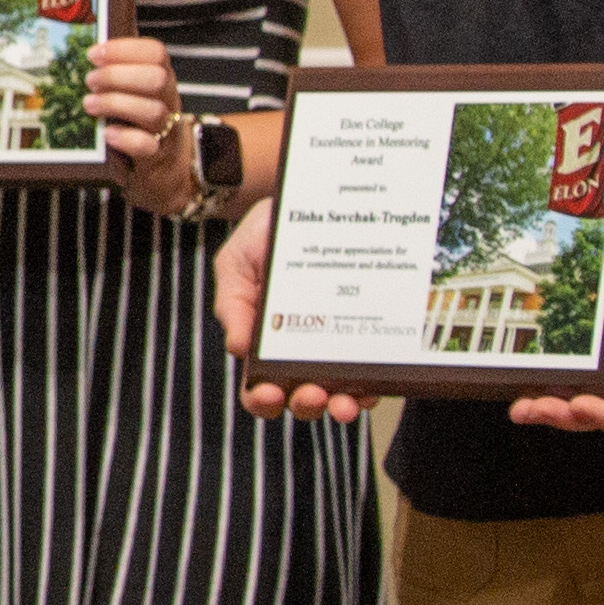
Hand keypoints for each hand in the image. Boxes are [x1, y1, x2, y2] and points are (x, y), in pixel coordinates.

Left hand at [83, 36, 193, 211]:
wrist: (166, 170)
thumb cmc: (141, 126)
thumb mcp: (135, 94)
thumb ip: (118, 75)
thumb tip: (83, 56)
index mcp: (162, 79)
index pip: (156, 53)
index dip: (124, 49)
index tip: (93, 54)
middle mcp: (168, 101)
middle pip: (156, 79)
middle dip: (117, 76)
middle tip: (89, 81)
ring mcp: (166, 129)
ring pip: (153, 111)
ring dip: (116, 104)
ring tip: (90, 105)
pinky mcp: (157, 156)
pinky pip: (147, 146)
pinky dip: (125, 138)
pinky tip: (107, 134)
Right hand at [216, 203, 379, 423]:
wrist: (310, 198)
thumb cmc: (266, 233)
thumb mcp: (236, 261)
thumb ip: (232, 302)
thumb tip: (237, 347)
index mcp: (263, 341)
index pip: (258, 385)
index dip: (261, 398)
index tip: (270, 392)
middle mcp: (300, 351)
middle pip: (299, 398)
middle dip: (305, 405)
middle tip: (313, 393)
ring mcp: (336, 346)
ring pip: (338, 394)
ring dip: (339, 406)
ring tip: (346, 402)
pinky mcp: (367, 337)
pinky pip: (371, 372)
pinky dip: (370, 386)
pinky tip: (371, 385)